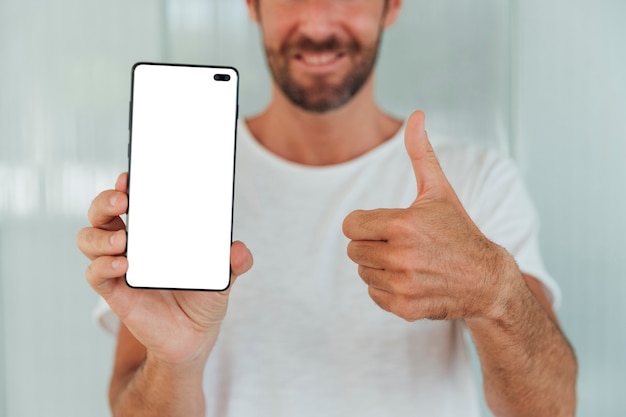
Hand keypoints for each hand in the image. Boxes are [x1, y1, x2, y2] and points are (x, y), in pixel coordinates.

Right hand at [77, 173, 252, 364]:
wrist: (193, 337)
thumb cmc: (204, 297)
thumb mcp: (224, 276)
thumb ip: (234, 262)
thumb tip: (239, 249)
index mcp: (155, 230)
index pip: (133, 199)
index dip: (126, 184)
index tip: (131, 176)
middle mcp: (132, 242)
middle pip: (101, 213)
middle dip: (105, 201)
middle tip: (123, 200)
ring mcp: (119, 265)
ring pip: (88, 238)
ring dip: (100, 236)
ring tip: (124, 240)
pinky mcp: (114, 291)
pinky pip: (95, 273)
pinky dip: (103, 266)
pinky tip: (123, 265)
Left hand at [342, 111, 518, 321]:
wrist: (486, 279)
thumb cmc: (458, 230)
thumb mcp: (439, 191)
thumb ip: (420, 153)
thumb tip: (417, 114)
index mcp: (403, 225)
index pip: (350, 225)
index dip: (365, 223)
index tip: (386, 225)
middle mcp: (401, 256)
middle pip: (354, 250)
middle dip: (371, 243)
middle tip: (399, 243)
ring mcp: (402, 285)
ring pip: (362, 271)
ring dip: (378, 265)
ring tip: (408, 261)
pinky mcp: (404, 307)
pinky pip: (373, 293)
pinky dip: (386, 287)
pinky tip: (410, 279)